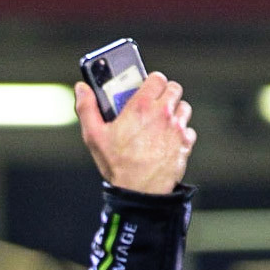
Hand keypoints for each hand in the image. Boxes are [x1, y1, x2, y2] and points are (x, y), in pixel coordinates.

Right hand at [74, 72, 194, 194]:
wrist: (139, 191)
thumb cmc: (116, 164)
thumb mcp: (94, 136)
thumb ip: (87, 108)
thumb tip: (81, 88)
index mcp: (141, 106)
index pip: (157, 78)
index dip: (151, 82)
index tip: (145, 90)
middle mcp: (163, 113)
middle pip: (174, 88)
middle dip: (164, 94)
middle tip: (152, 106)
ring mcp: (177, 127)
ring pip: (183, 107)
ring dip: (174, 112)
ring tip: (159, 124)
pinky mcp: (185, 142)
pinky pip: (188, 129)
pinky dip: (180, 133)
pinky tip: (166, 141)